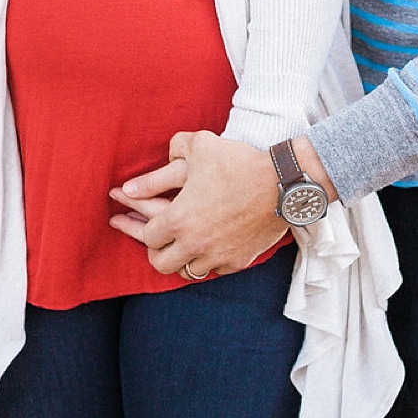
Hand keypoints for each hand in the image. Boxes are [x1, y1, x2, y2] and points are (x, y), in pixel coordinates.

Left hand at [108, 131, 285, 277]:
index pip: (147, 236)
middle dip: (155, 250)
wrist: (282, 183)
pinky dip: (207, 261)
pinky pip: (214, 270)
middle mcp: (195, 244)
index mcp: (179, 219)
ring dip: (179, 260)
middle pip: (160, 262)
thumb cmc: (239, 162)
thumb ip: (170, 153)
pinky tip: (206, 250)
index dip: (140, 227)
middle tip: (153, 239)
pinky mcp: (238, 261)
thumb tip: (138, 178)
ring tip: (177, 248)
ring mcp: (217, 256)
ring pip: (186, 272)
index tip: (135, 220)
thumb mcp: (201, 146)